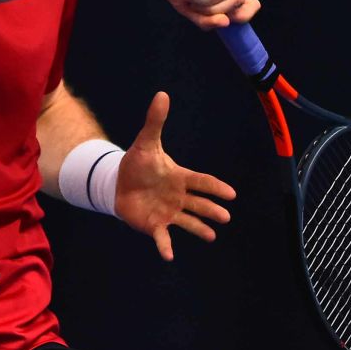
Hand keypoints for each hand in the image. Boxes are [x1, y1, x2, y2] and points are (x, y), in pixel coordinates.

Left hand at [114, 92, 236, 260]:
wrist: (119, 183)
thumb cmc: (137, 164)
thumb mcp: (146, 142)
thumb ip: (155, 121)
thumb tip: (162, 94)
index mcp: (180, 177)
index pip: (201, 181)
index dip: (215, 187)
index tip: (231, 193)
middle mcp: (178, 197)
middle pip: (199, 204)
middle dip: (211, 210)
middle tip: (226, 216)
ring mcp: (168, 212)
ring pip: (187, 222)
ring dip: (198, 229)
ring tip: (211, 236)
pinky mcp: (155, 225)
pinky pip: (163, 237)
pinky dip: (165, 246)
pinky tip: (168, 256)